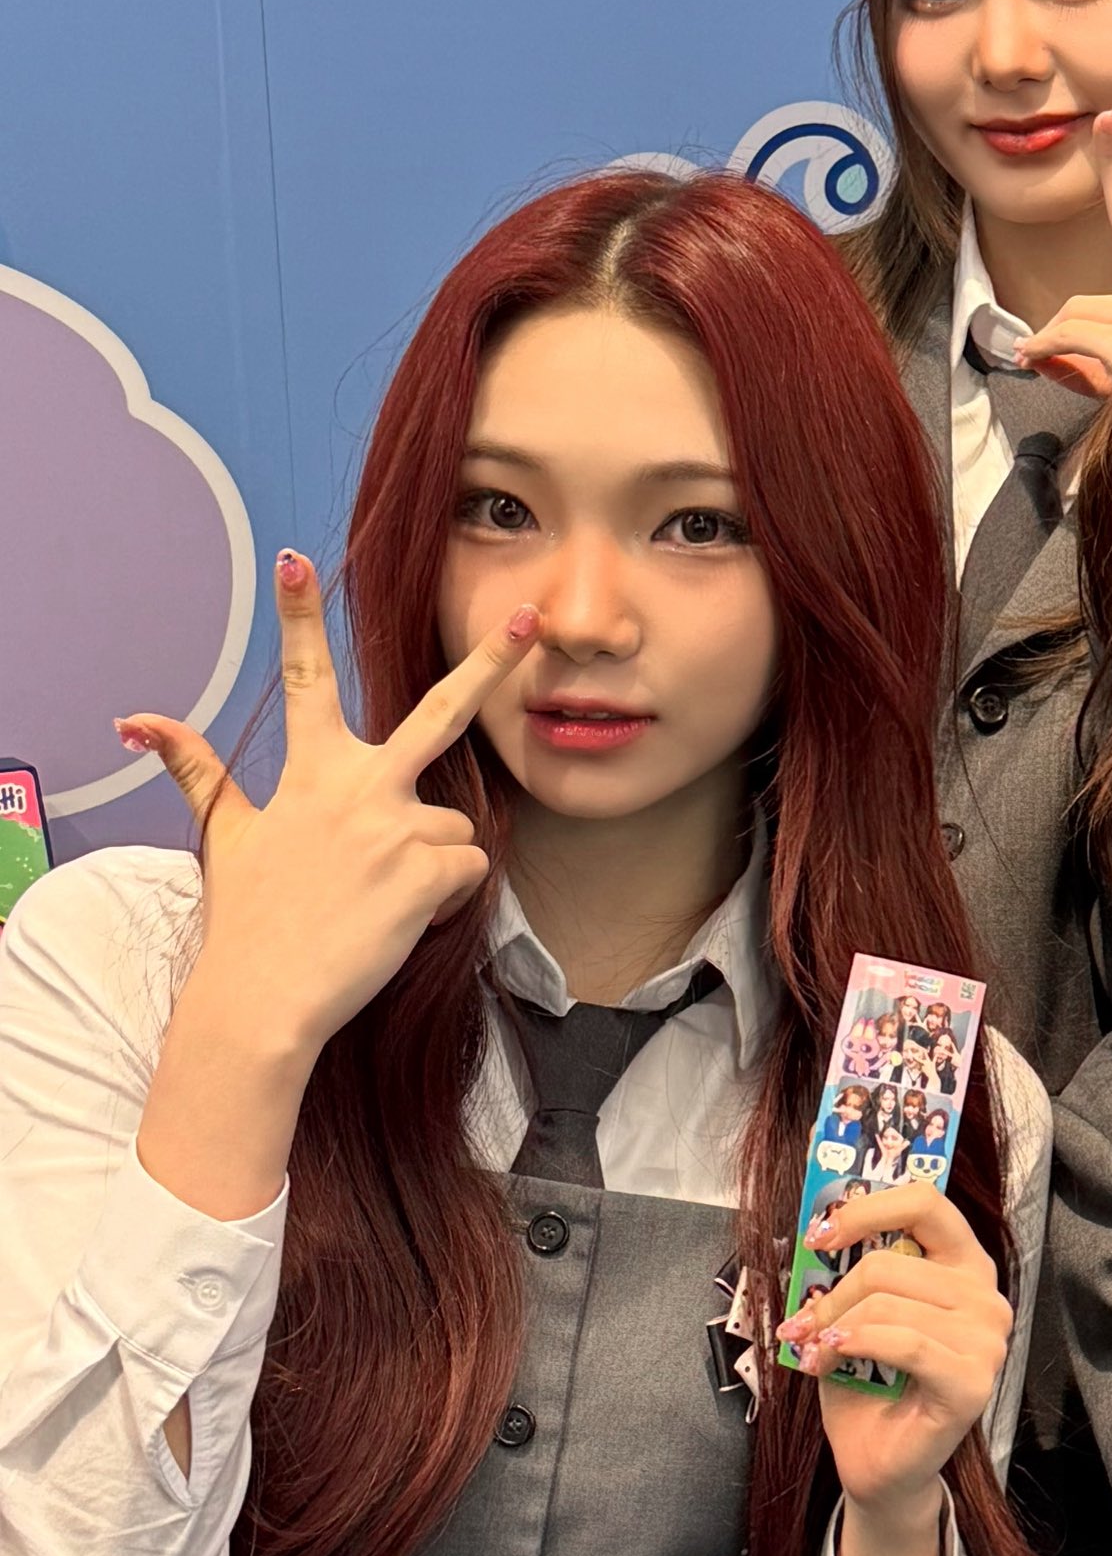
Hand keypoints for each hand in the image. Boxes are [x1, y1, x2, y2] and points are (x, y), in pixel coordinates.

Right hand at [124, 555, 537, 1225]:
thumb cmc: (249, 917)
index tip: (293, 559)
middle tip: (529, 620)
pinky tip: (402, 921)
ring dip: (433, 864)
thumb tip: (138, 720)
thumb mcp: (224, 836)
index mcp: (310, 772)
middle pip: (440, 713)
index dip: (298, 617)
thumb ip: (197, 771)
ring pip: (455, 828)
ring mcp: (396, 826)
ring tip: (380, 901)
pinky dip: (447, 901)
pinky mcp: (428, 872)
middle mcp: (358, 786)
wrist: (264, 996)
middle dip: (489, 665)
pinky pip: (468, 872)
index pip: (306, 679)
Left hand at [786, 1179, 1017, 1555]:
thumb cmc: (869, 1389)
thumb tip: (815, 1233)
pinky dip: (856, 1346)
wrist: (879, 1465)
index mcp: (963, 1267)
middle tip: (798, 1322)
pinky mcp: (974, 1380)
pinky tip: (829, 1359)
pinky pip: (904, 1343)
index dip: (867, 1208)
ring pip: (889, 1303)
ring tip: (812, 1351)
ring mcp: (987, 1339)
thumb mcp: (852, 1316)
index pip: (927, 1203)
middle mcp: (985, 1296)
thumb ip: (849, 1272)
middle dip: (831, 1293)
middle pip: (890, 1262)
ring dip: (834, 1325)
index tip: (819, 1234)